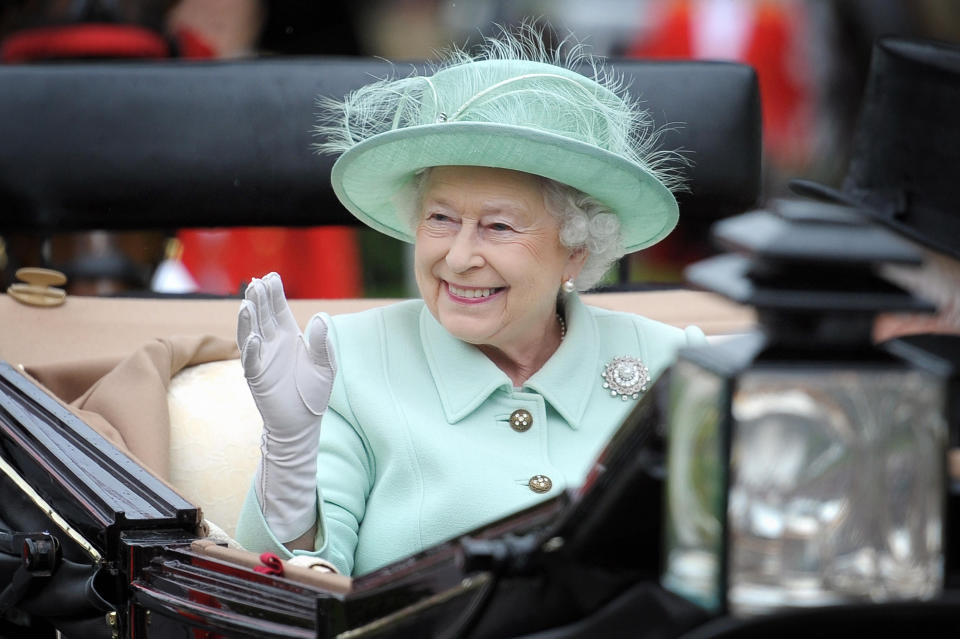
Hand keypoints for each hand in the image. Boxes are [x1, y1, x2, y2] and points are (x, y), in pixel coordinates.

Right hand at [237, 272, 335, 433]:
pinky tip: (255, 339)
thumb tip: (321, 317)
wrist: (302, 422)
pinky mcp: (257, 378)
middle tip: (256, 282)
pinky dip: (251, 350)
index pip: (279, 310)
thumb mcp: (324, 366)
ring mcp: (262, 359)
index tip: (271, 276)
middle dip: (259, 299)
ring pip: (251, 334)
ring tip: (248, 304)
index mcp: (289, 337)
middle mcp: (272, 344)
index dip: (275, 294)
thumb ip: (322, 343)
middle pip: (263, 316)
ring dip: (249, 320)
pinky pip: (251, 362)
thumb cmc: (314, 393)